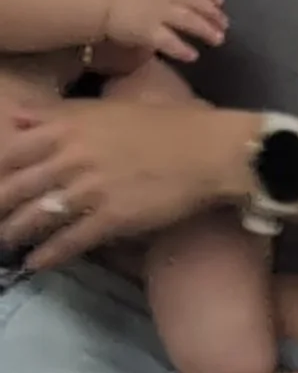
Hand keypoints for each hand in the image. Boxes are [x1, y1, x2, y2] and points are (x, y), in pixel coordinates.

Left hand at [0, 87, 248, 263]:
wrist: (204, 151)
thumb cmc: (160, 125)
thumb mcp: (101, 108)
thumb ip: (57, 114)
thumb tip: (18, 117)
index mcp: (67, 125)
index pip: (13, 150)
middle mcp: (71, 155)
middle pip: (19, 185)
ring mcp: (90, 187)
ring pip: (39, 214)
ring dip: (16, 232)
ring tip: (4, 244)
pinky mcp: (112, 217)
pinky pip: (71, 239)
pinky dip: (49, 254)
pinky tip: (34, 264)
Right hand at [94, 0, 226, 68]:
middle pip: (195, 2)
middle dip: (212, 13)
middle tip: (225, 24)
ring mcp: (158, 12)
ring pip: (189, 21)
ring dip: (206, 30)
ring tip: (218, 40)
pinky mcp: (149, 31)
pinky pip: (171, 41)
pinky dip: (183, 49)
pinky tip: (193, 56)